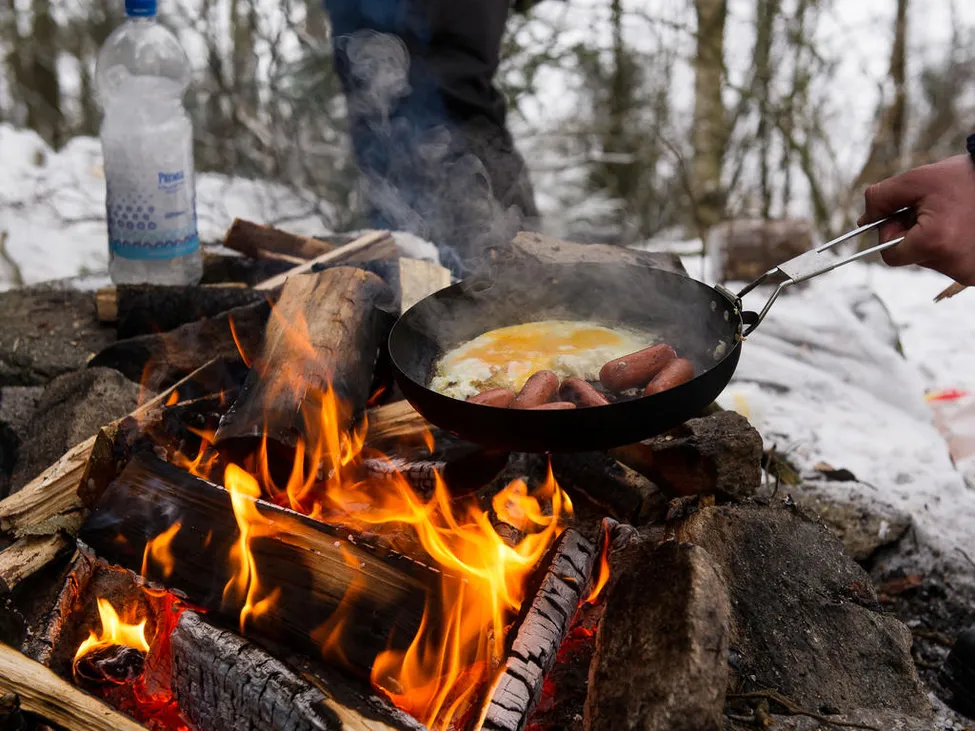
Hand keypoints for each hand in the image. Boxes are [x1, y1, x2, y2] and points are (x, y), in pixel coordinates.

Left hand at [857, 154, 974, 285]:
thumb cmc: (964, 178)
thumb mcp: (917, 180)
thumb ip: (882, 198)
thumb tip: (863, 221)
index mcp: (935, 242)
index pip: (890, 256)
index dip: (891, 233)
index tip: (904, 214)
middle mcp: (954, 264)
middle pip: (911, 258)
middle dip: (913, 234)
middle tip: (934, 210)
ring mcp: (969, 272)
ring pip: (932, 260)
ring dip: (933, 239)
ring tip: (953, 216)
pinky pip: (952, 262)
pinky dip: (951, 245)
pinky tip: (965, 227)